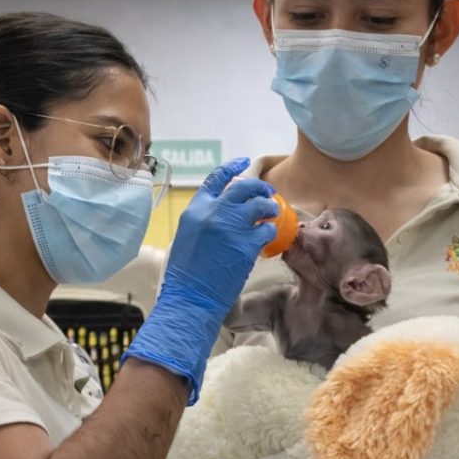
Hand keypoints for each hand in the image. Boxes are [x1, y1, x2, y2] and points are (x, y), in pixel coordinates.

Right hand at [166, 159, 278, 311]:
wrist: (190, 297)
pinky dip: (269, 233)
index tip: (244, 162)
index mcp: (195, 210)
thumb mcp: (187, 237)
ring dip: (269, 208)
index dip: (232, 168)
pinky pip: (267, 231)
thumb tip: (223, 210)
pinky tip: (268, 238)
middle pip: (243, 187)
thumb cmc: (185, 274)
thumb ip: (203, 219)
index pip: (216, 179)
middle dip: (258, 188)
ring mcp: (231, 227)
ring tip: (273, 213)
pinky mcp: (247, 244)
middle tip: (266, 193)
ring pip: (260, 205)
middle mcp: (213, 213)